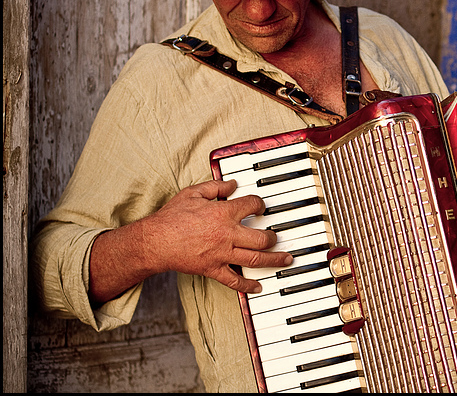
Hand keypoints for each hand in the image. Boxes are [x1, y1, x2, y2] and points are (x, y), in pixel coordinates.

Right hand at [89, 179, 292, 302]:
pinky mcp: (213, 269)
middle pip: (261, 237)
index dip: (260, 204)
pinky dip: (247, 285)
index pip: (252, 206)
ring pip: (255, 259)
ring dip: (274, 260)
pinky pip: (233, 280)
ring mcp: (221, 254)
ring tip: (286, 260)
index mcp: (223, 214)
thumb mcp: (192, 193)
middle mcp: (227, 234)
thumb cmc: (171, 217)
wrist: (154, 241)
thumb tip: (232, 184)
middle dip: (274, 237)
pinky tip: (258, 287)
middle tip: (278, 237)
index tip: (262, 206)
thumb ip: (215, 187)